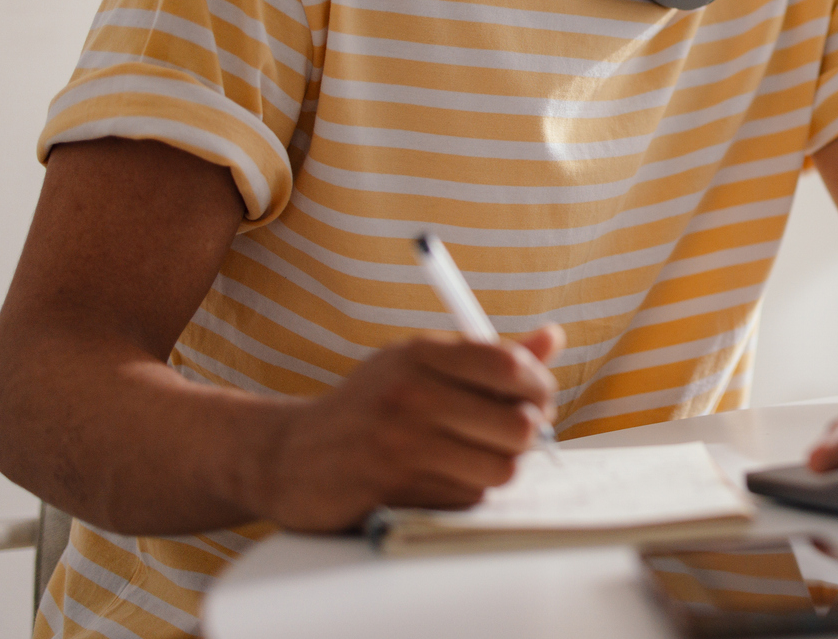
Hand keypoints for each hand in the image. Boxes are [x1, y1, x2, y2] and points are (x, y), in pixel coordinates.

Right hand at [247, 325, 563, 530]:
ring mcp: (400, 446)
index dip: (540, 385)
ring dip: (495, 468)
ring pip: (500, 469)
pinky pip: (467, 499)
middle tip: (510, 434)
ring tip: (472, 456)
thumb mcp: (418, 364)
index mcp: (420, 354)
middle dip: (525, 434)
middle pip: (519, 424)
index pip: (510, 365)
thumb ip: (488, 357)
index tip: (538, 398)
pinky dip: (465, 493)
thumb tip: (553, 338)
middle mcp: (410, 395)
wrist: (285, 454)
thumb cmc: (368, 406)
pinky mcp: (394, 491)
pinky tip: (439, 478)